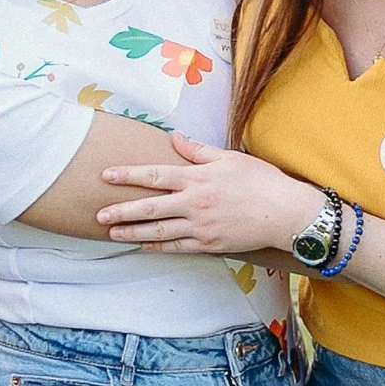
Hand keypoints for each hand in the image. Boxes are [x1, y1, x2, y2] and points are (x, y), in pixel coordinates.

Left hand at [94, 134, 315, 255]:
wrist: (285, 213)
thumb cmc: (261, 181)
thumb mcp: (230, 157)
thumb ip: (198, 150)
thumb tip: (175, 138)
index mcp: (197, 178)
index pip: (154, 175)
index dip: (127, 175)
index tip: (106, 175)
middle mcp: (194, 203)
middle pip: (149, 207)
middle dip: (121, 211)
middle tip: (99, 214)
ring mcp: (200, 226)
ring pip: (158, 231)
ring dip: (132, 232)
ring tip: (112, 233)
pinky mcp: (209, 244)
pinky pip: (176, 247)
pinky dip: (157, 246)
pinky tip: (142, 245)